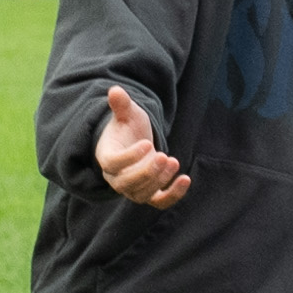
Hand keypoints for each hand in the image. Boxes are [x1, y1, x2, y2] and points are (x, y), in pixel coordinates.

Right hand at [95, 87, 189, 209]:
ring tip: (173, 161)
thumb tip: (115, 90)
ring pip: (142, 194)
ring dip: (160, 181)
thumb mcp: (127, 114)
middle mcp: (116, 178)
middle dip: (147, 172)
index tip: (147, 143)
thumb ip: (121, 105)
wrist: (134, 144)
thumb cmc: (128, 128)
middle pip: (126, 184)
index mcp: (107, 157)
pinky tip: (186, 179)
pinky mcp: (150, 194)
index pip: (112, 164)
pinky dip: (173, 195)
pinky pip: (159, 202)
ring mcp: (132, 188)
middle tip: (164, 156)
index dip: (129, 157)